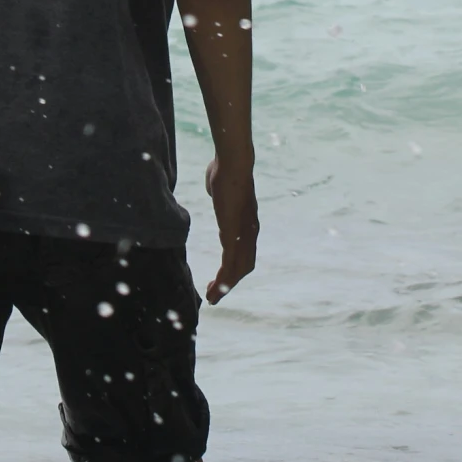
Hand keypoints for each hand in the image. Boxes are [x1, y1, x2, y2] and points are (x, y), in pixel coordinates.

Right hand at [203, 157, 257, 302]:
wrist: (232, 164)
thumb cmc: (224, 171)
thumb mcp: (220, 189)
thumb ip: (219, 195)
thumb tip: (214, 188)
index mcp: (247, 224)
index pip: (244, 253)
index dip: (233, 268)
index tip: (220, 277)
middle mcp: (250, 233)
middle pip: (244, 266)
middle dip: (229, 283)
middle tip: (214, 295)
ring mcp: (243, 234)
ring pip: (238, 269)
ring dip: (225, 286)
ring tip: (212, 298)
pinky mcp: (234, 234)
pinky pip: (230, 262)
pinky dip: (224, 278)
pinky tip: (215, 287)